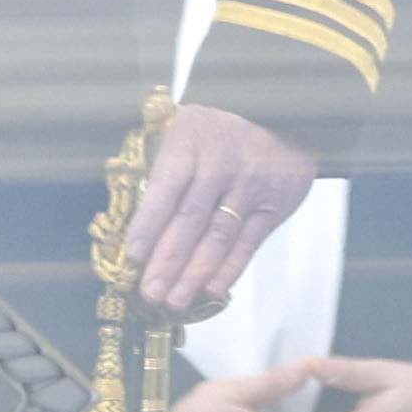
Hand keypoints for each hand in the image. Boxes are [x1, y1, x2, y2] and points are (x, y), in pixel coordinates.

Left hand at [119, 99, 319, 315]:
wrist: (279, 111)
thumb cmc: (214, 126)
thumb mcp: (180, 129)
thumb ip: (158, 166)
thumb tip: (132, 216)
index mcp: (190, 144)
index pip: (165, 190)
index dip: (148, 225)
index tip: (132, 257)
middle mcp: (221, 166)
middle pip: (191, 221)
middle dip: (168, 261)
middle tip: (150, 293)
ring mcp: (250, 187)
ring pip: (219, 237)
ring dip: (195, 273)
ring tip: (174, 300)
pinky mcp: (274, 204)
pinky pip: (249, 242)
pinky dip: (230, 268)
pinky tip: (210, 289)